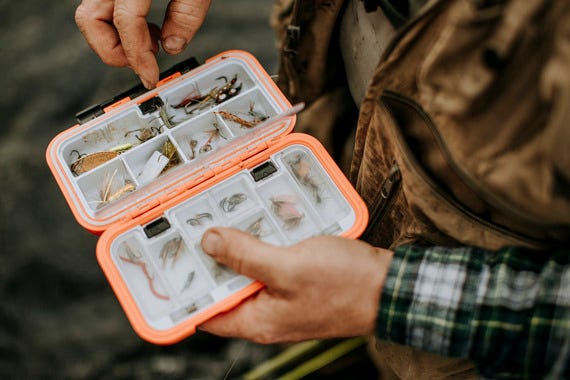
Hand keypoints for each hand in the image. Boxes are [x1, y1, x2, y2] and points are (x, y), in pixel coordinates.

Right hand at [75, 0, 211, 88]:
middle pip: (90, 21)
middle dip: (113, 52)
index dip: (138, 56)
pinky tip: (147, 28)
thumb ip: (187, 13)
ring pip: (91, 17)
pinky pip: (103, 9)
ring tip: (150, 42)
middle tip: (144, 63)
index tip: (150, 78)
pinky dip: (118, 26)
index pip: (125, 24)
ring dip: (114, 40)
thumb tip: (172, 47)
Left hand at [198, 227, 392, 343]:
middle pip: (225, 288)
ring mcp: (282, 298)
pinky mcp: (297, 283)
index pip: (205, 312)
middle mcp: (266, 314)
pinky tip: (260, 223)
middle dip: (210, 259)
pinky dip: (262, 245)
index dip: (185, 289)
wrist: (389, 288)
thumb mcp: (288, 267)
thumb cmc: (345, 285)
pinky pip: (270, 264)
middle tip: (196, 227)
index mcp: (257, 321)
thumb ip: (245, 256)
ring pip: (248, 272)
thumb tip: (209, 242)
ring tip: (224, 218)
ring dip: (238, 247)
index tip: (170, 262)